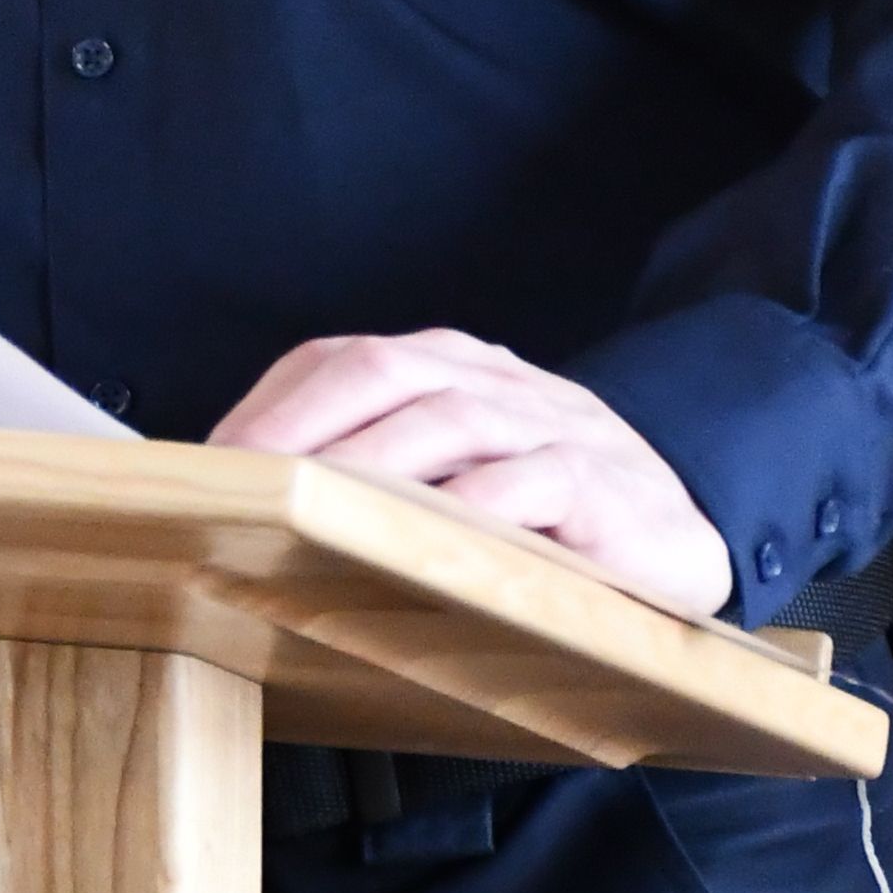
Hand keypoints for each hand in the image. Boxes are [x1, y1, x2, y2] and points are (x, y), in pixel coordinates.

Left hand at [210, 327, 732, 618]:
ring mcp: (552, 427)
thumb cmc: (542, 512)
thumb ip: (373, 469)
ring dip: (370, 460)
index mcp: (449, 367)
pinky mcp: (600, 489)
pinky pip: (530, 483)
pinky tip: (420, 534)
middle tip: (238, 478)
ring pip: (450, 420)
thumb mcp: (454, 472)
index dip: (272, 403)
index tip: (208, 457)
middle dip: (301, 422)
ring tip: (306, 502)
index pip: (342, 359)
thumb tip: (249, 504)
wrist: (683, 529)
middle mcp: (495, 382)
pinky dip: (473, 503)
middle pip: (384, 370)